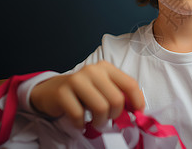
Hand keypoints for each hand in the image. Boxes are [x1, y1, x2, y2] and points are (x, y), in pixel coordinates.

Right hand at [30, 61, 144, 129]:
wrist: (52, 90)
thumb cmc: (83, 91)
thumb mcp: (103, 88)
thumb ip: (121, 93)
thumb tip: (139, 108)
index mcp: (106, 68)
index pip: (130, 84)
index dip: (137, 101)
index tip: (137, 113)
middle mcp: (93, 70)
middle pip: (116, 99)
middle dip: (115, 115)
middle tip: (109, 119)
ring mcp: (77, 80)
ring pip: (101, 108)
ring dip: (100, 121)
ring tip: (96, 121)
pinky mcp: (63, 92)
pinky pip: (79, 115)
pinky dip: (81, 124)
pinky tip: (80, 122)